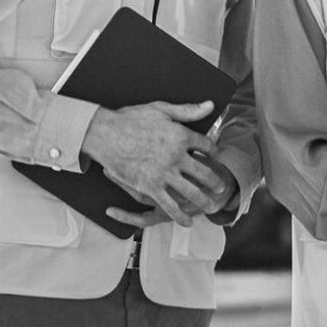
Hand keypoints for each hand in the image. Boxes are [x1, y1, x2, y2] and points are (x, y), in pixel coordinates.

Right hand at [83, 101, 222, 226]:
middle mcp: (176, 157)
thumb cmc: (130, 119)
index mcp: (181, 136)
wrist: (104, 134)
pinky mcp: (149, 187)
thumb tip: (209, 105)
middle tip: (222, 188)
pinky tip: (187, 221)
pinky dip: (180, 215)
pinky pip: (169, 205)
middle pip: (204, 172)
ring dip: (203, 201)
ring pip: (191, 192)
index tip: (217, 156)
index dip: (214, 151)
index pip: (207, 146)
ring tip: (211, 206)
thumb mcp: (161, 109)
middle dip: (216, 182)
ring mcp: (163, 174)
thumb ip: (188, 111)